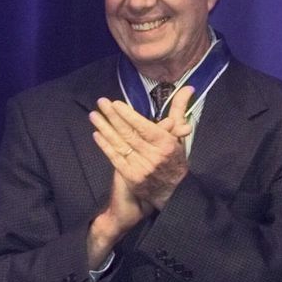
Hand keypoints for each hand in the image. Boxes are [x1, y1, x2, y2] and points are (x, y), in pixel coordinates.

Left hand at [89, 86, 193, 211]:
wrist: (172, 192)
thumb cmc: (174, 160)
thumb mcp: (179, 136)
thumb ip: (179, 111)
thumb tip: (187, 88)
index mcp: (166, 144)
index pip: (145, 127)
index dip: (129, 115)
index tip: (116, 104)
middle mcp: (153, 156)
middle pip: (129, 133)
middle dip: (113, 116)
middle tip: (101, 102)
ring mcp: (141, 167)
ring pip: (120, 144)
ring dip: (105, 128)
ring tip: (94, 115)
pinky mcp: (131, 177)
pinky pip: (115, 158)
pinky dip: (105, 145)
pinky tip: (97, 134)